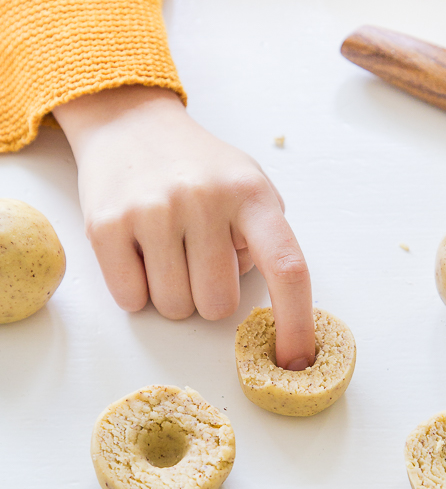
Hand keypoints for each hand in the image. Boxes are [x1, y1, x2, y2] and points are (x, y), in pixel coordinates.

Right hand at [53, 85, 314, 369]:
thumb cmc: (199, 170)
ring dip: (173, 293)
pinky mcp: (107, 225)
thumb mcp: (249, 186)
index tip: (296, 363)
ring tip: (167, 249)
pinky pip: (131, 299)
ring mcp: (153, 210)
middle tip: (196, 258)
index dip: (296, 323)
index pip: (287, 268)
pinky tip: (138, 251)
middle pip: (217, 306)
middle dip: (209, 295)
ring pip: (174, 308)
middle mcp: (204, 199)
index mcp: (250, 194)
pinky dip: (136, 289)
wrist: (130, 125)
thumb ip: (265, 239)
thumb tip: (265, 305)